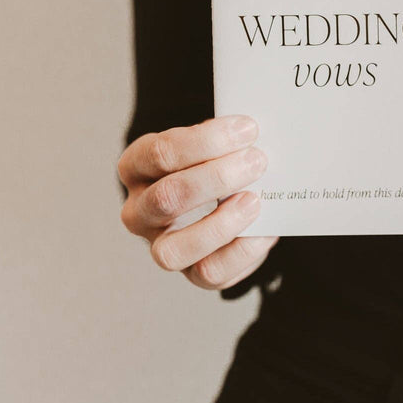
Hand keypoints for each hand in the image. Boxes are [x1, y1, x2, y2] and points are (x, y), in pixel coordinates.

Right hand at [117, 115, 278, 289]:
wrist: (232, 199)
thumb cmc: (220, 162)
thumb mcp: (216, 144)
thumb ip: (229, 140)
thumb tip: (255, 136)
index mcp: (138, 167)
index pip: (160, 152)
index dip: (206, 141)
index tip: (247, 129)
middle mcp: (139, 210)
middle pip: (166, 198)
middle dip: (217, 178)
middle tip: (257, 161)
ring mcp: (160, 245)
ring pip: (173, 250)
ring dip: (220, 225)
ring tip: (254, 201)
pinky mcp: (191, 272)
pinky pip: (210, 273)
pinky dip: (242, 252)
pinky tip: (264, 231)